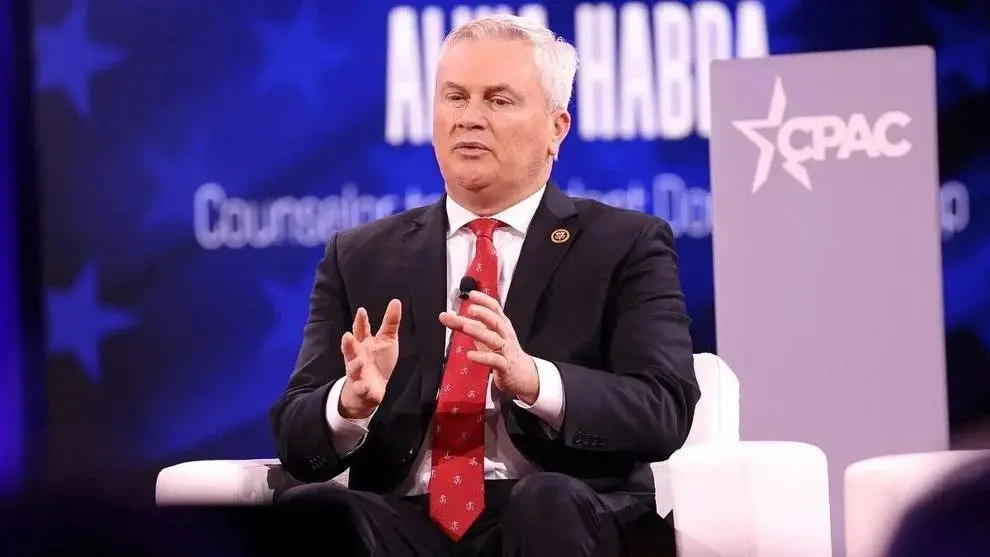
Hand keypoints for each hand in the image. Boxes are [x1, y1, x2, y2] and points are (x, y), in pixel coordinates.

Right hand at [339, 299, 401, 418]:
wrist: (373, 388)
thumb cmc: (378, 360)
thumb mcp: (387, 340)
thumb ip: (390, 322)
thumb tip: (396, 300)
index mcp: (363, 342)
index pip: (361, 330)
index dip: (361, 321)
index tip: (362, 311)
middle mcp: (357, 355)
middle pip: (351, 348)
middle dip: (348, 343)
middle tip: (348, 335)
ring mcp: (357, 372)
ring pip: (352, 368)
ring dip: (354, 364)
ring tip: (359, 361)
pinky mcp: (361, 387)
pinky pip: (360, 387)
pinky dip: (360, 386)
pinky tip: (363, 385)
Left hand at [439, 290, 539, 403]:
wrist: (522, 374)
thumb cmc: (500, 351)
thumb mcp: (484, 335)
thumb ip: (464, 325)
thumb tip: (444, 316)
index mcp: (501, 324)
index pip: (495, 308)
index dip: (484, 300)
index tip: (472, 294)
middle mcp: (505, 335)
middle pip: (496, 321)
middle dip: (484, 314)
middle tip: (470, 309)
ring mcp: (506, 350)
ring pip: (494, 339)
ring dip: (480, 332)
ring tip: (466, 327)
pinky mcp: (505, 366)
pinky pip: (494, 360)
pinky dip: (482, 357)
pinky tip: (470, 355)